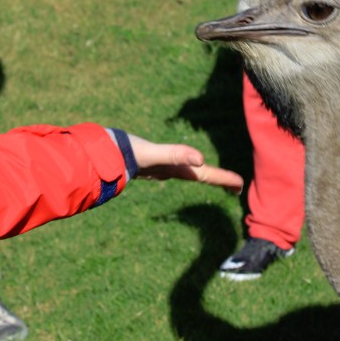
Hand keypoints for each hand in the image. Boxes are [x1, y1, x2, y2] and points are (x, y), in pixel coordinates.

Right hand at [128, 134, 243, 193]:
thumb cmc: (126, 154)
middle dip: (217, 179)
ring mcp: (158, 168)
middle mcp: (169, 170)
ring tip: (208, 172)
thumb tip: (201, 159)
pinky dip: (181, 166)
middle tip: (235, 186)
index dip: (224, 178)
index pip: (205, 175)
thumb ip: (175, 155)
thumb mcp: (153, 154)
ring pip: (186, 171)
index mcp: (174, 170)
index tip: (241, 185)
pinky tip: (176, 165)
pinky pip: (171, 166)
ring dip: (200, 173)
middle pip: (199, 175)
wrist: (98, 155)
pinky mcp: (148, 162)